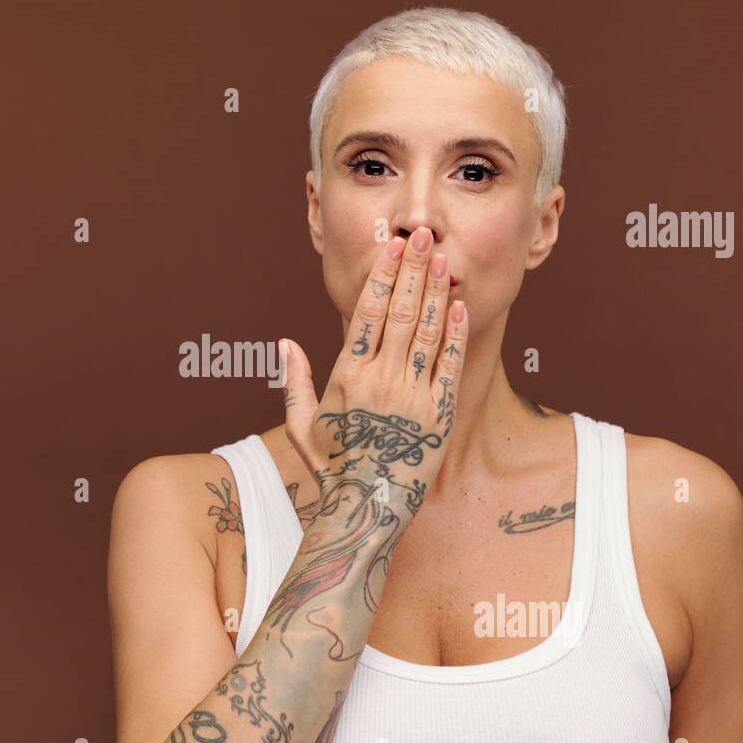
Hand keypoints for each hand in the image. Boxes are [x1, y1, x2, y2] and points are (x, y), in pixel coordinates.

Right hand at [278, 226, 468, 525]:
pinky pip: (449, 364)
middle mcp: (381, 379)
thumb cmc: (332, 467)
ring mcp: (413, 395)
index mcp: (347, 375)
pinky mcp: (439, 413)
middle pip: (400, 311)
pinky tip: (457, 305)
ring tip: (442, 258)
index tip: (393, 248)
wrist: (367, 507)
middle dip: (413, 270)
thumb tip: (285, 343)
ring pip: (426, 331)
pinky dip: (454, 333)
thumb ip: (295, 381)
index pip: (367, 312)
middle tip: (423, 236)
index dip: (383, 276)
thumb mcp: (302, 425)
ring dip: (435, 291)